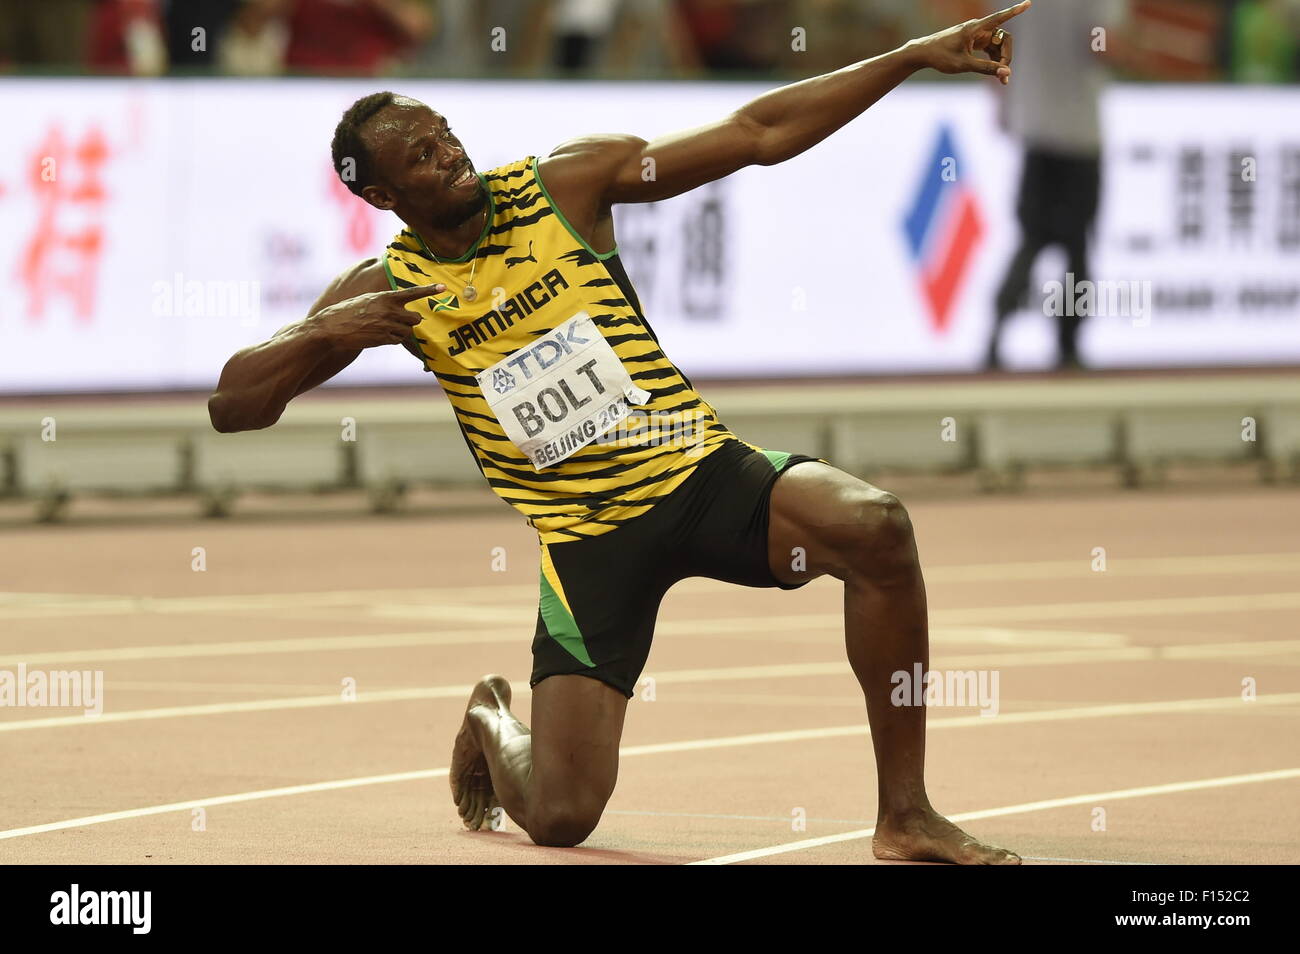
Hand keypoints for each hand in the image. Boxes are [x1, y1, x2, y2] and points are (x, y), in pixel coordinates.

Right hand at [314, 282, 444, 349]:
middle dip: (411, 321)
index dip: (429, 290)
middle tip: (400, 320)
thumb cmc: (346, 311)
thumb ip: (383, 301)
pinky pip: (398, 340)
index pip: (412, 293)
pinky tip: (379, 335)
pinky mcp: (383, 339)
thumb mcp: (366, 299)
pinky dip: (393, 339)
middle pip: (415, 318)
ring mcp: (387, 326)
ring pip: (407, 331)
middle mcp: (389, 311)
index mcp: (385, 297)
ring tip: (384, 328)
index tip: (443, 288)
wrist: (331, 328)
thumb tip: (397, 305)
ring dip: (401, 331)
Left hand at [909, 1, 1029, 85]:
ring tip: (1002, 80)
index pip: (1000, 17)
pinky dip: (994, 61)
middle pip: (1003, 39)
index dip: (1015, 11)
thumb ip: (986, 68)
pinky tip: (996, 74)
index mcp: (975, 28)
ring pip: (997, 46)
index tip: (1028, 3)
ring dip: (1001, 62)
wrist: (923, 54)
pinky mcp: (974, 42)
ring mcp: (976, 35)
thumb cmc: (941, 56)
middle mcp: (978, 29)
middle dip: (1007, 57)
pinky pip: (990, 50)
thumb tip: (1006, 72)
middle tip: (1004, 77)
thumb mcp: (964, 64)